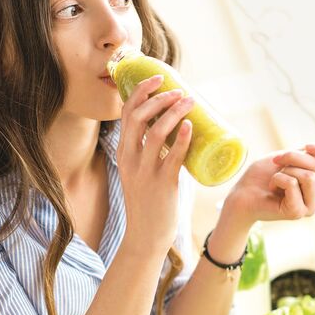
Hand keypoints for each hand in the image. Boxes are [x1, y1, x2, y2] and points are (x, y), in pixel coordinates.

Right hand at [116, 75, 193, 250]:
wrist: (146, 236)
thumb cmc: (149, 201)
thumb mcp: (141, 171)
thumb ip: (152, 152)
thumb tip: (177, 128)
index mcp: (124, 153)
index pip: (126, 114)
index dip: (140, 91)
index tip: (158, 78)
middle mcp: (130, 159)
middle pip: (137, 117)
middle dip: (158, 98)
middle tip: (178, 90)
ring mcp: (144, 172)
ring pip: (155, 133)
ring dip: (173, 112)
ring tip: (189, 102)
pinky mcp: (162, 184)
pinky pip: (171, 157)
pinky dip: (181, 139)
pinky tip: (190, 127)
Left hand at [222, 142, 314, 225]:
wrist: (242, 194)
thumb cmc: (262, 176)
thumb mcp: (287, 158)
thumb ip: (308, 154)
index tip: (307, 146)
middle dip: (293, 157)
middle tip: (276, 163)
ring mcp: (310, 207)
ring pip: (309, 175)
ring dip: (286, 170)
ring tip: (275, 179)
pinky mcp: (297, 212)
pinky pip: (293, 183)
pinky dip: (277, 178)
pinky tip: (271, 188)